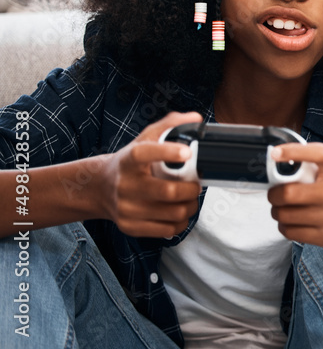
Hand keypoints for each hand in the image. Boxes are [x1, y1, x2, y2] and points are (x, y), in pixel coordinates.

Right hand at [99, 111, 202, 237]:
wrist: (100, 188)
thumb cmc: (129, 163)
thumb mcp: (144, 139)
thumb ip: (169, 126)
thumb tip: (195, 119)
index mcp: (128, 159)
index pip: (144, 153)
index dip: (167, 152)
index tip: (187, 152)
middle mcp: (125, 185)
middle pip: (168, 192)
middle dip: (192, 188)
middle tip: (196, 183)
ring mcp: (126, 208)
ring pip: (174, 212)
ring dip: (191, 205)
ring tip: (190, 197)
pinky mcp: (130, 226)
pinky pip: (167, 229)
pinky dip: (181, 222)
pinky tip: (179, 211)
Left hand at [267, 143, 322, 247]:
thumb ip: (312, 166)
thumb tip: (278, 162)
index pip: (319, 154)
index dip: (294, 151)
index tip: (275, 153)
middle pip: (290, 193)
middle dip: (274, 194)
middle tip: (274, 194)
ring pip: (286, 215)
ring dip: (277, 211)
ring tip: (282, 208)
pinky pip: (291, 232)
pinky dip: (284, 226)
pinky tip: (291, 221)